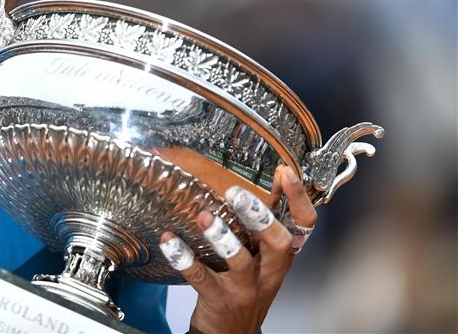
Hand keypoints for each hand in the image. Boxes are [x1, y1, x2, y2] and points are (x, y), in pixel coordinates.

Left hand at [159, 165, 316, 333]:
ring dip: (222, 237)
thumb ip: (260, 224)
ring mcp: (245, 288)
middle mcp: (268, 271)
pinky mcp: (218, 299)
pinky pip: (201, 277)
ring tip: (204, 216)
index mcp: (280, 256)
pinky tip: (169, 240)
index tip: (285, 172)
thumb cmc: (245, 287)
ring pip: (240, 262)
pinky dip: (183, 257)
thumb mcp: (260, 258)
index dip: (299, 199)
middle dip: (259, 216)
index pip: (303, 225)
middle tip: (236, 193)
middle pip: (278, 243)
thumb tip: (264, 177)